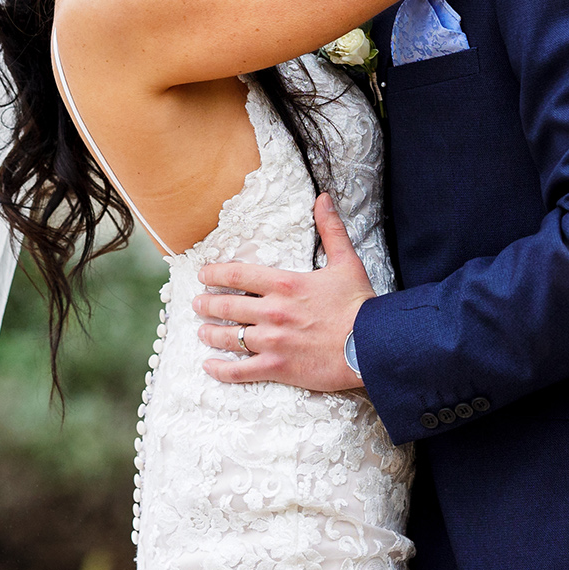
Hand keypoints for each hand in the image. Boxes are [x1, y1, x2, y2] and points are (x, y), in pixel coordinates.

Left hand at [193, 193, 371, 392]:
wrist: (371, 344)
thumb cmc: (359, 305)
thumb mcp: (346, 262)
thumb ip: (330, 230)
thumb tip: (322, 199)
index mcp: (284, 284)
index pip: (237, 275)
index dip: (215, 274)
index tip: (203, 275)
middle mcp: (272, 312)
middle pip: (227, 306)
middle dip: (207, 304)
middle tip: (197, 304)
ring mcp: (272, 341)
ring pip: (229, 337)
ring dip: (210, 333)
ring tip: (201, 331)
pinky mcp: (277, 367)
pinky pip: (240, 370)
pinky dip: (221, 369)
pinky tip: (209, 366)